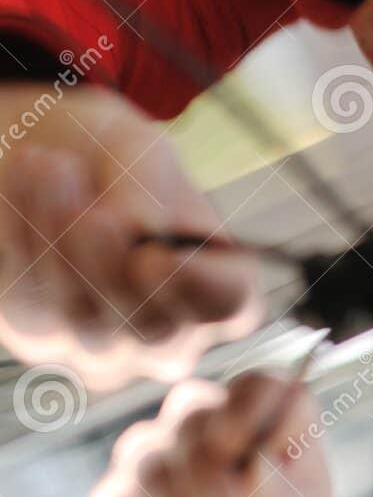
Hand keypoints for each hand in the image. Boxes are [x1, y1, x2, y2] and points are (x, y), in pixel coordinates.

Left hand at [0, 86, 261, 390]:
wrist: (56, 161)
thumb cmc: (117, 158)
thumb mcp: (143, 152)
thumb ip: (148, 187)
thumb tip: (140, 227)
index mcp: (225, 286)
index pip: (227, 304)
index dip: (193, 287)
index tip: (153, 253)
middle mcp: (173, 331)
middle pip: (151, 328)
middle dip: (112, 266)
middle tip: (91, 213)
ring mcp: (108, 344)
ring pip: (83, 319)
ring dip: (57, 239)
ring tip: (48, 165)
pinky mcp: (43, 335)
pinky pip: (28, 302)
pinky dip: (20, 237)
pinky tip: (22, 183)